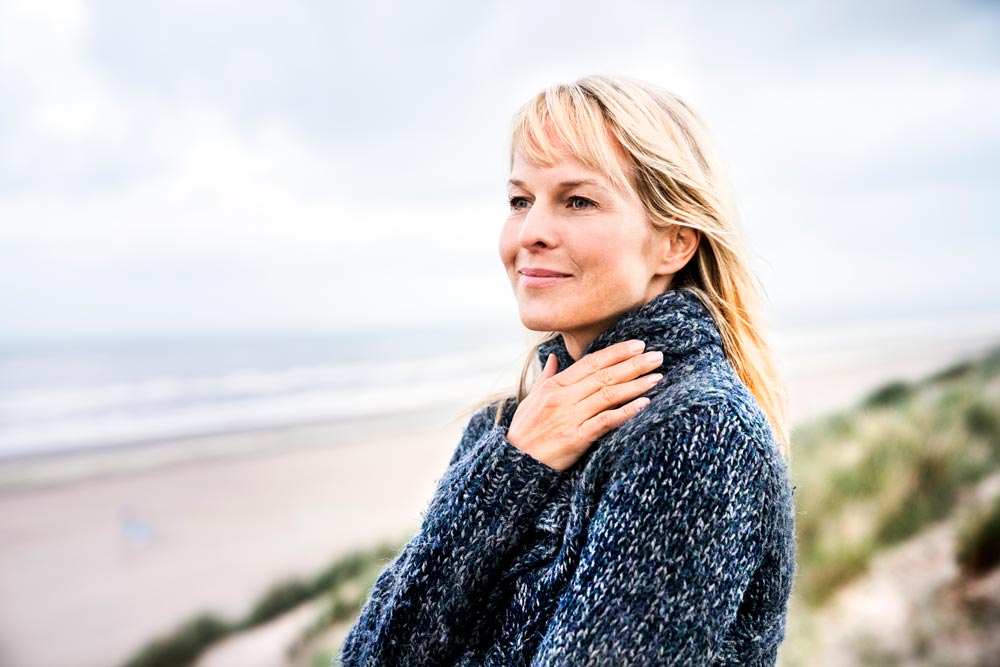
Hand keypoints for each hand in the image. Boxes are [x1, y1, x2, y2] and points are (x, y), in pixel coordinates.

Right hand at [506, 340, 663, 471]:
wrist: (513, 462)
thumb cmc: (524, 430)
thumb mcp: (531, 399)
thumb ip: (546, 377)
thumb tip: (552, 357)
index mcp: (554, 386)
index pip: (590, 363)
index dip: (616, 353)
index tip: (638, 345)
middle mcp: (563, 398)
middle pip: (604, 376)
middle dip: (633, 364)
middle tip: (657, 356)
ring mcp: (569, 417)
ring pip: (608, 395)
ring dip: (635, 385)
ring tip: (657, 377)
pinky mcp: (575, 438)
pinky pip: (604, 421)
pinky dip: (625, 412)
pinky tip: (643, 404)